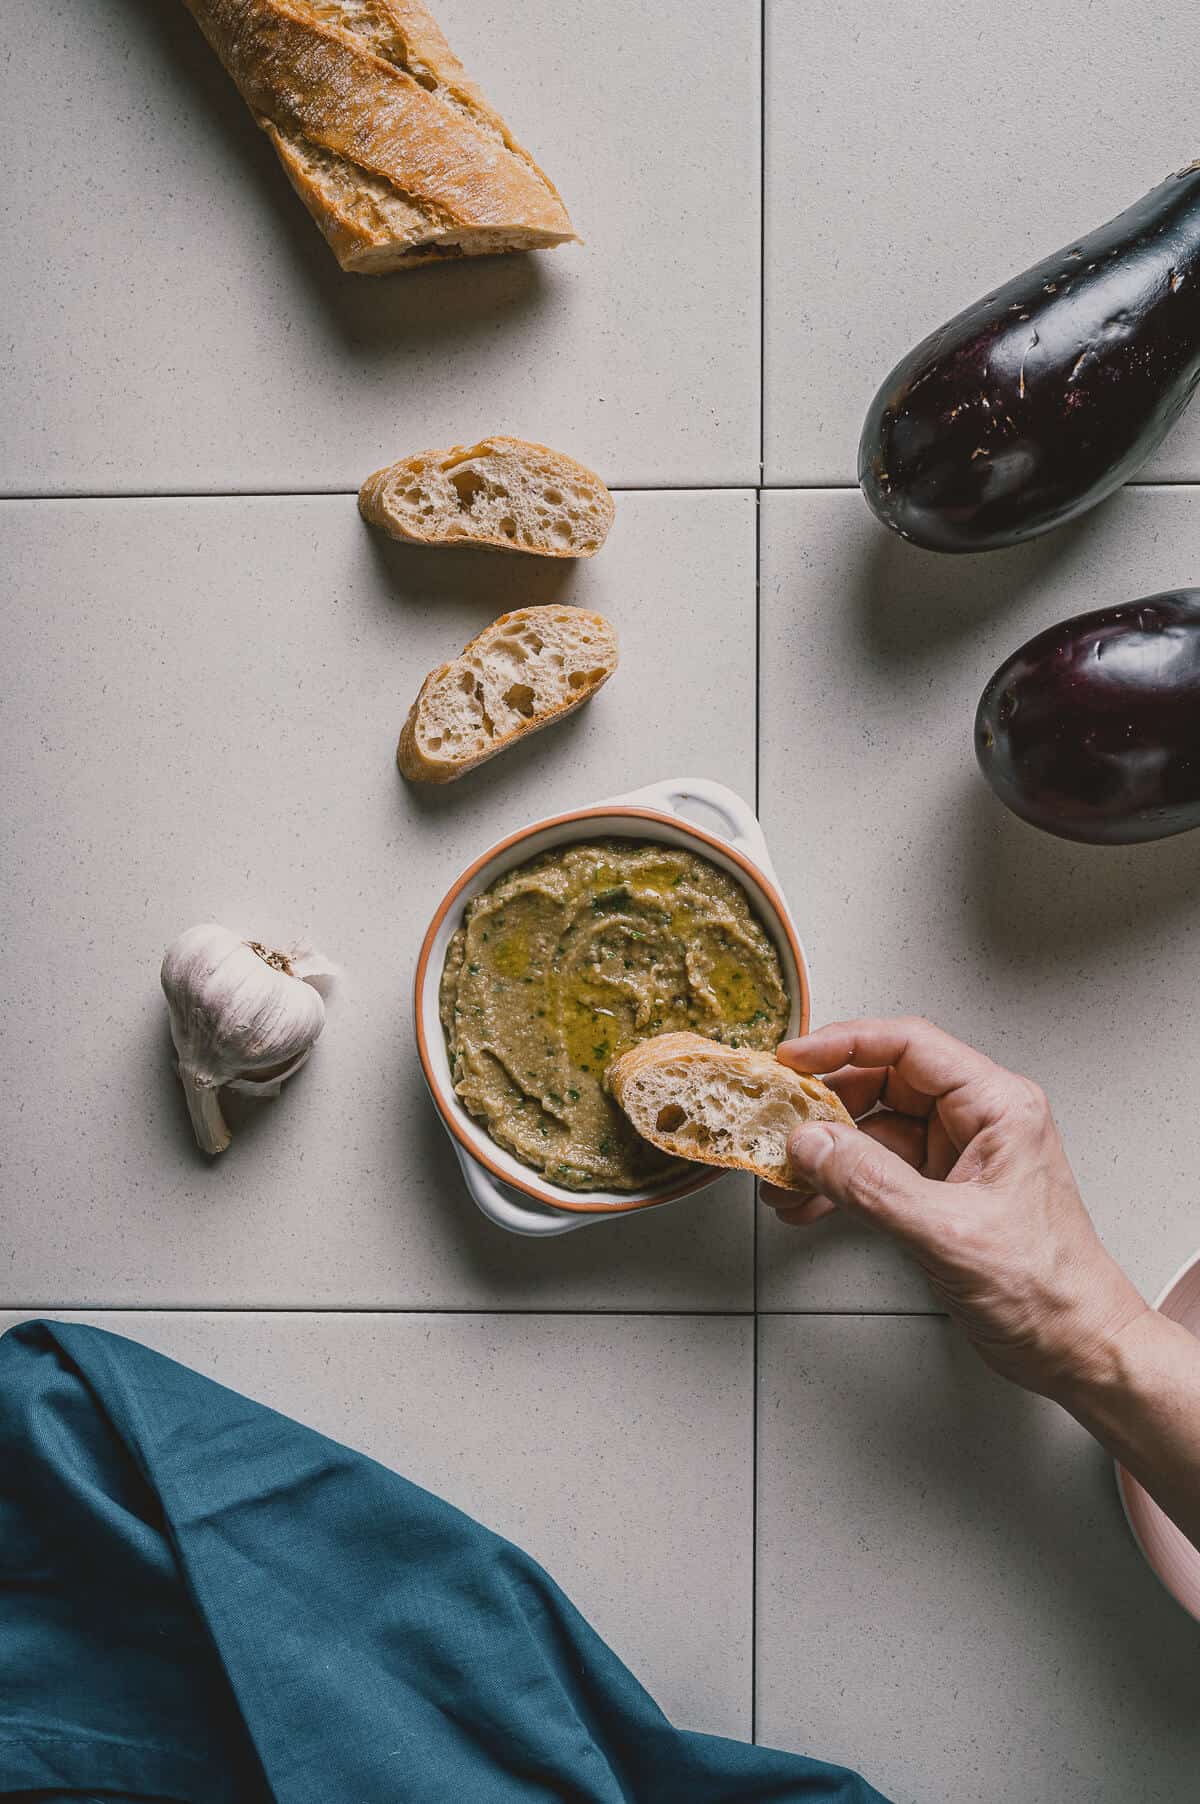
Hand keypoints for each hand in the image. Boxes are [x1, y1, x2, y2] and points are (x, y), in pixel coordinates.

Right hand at [763, 1017, 1148, 1398]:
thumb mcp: (949, 1233)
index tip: (793, 1059)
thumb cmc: (1048, 1291)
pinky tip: (808, 1204)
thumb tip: (811, 1143)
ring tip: (784, 1176)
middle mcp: (978, 1121)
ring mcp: (958, 1157)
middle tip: (778, 1122)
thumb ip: (872, 1184)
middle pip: (884, 1083)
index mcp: (997, 1107)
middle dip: (825, 1105)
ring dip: (825, 1152)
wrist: (1076, 1350)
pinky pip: (876, 1171)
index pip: (910, 1047)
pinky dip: (839, 1185)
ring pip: (873, 1130)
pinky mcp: (941, 1192)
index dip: (845, 1044)